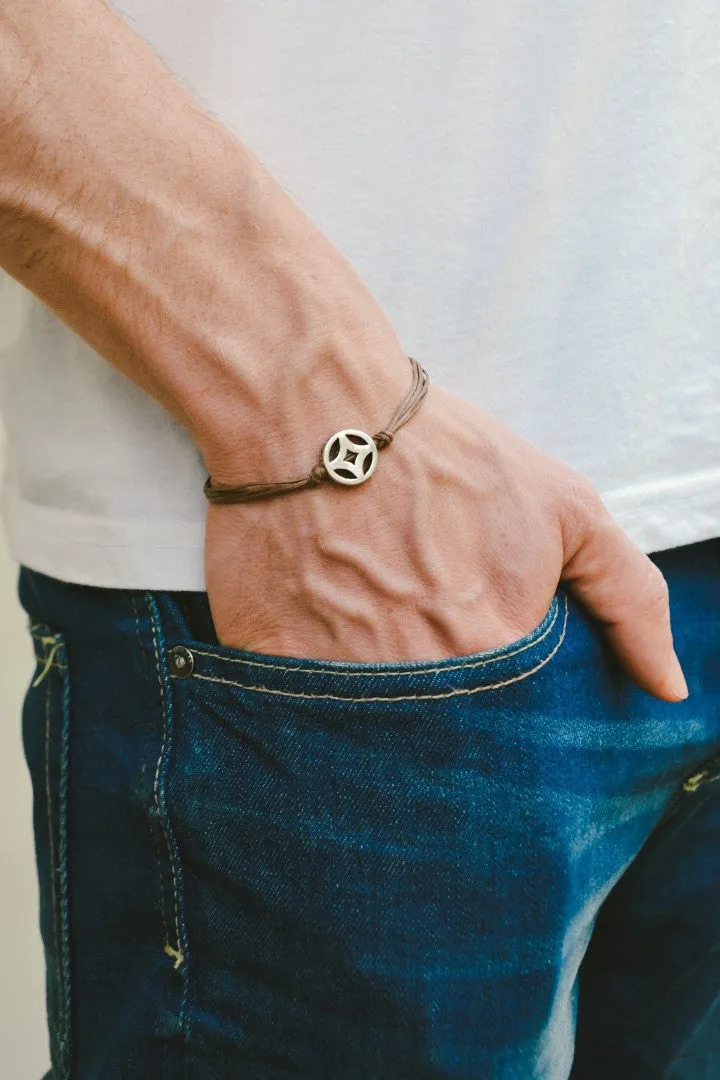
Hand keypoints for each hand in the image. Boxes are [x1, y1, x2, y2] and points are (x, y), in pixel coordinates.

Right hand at [204, 381, 687, 702]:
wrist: (315, 412)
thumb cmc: (446, 456)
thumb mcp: (565, 508)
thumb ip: (629, 600)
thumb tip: (667, 689)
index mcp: (492, 659)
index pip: (519, 746)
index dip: (511, 723)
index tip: (494, 691)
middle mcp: (413, 688)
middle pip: (443, 756)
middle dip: (448, 736)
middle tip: (431, 666)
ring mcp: (332, 684)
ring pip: (372, 746)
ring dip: (382, 726)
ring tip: (378, 656)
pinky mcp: (267, 668)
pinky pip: (299, 719)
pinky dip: (315, 705)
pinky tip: (325, 654)